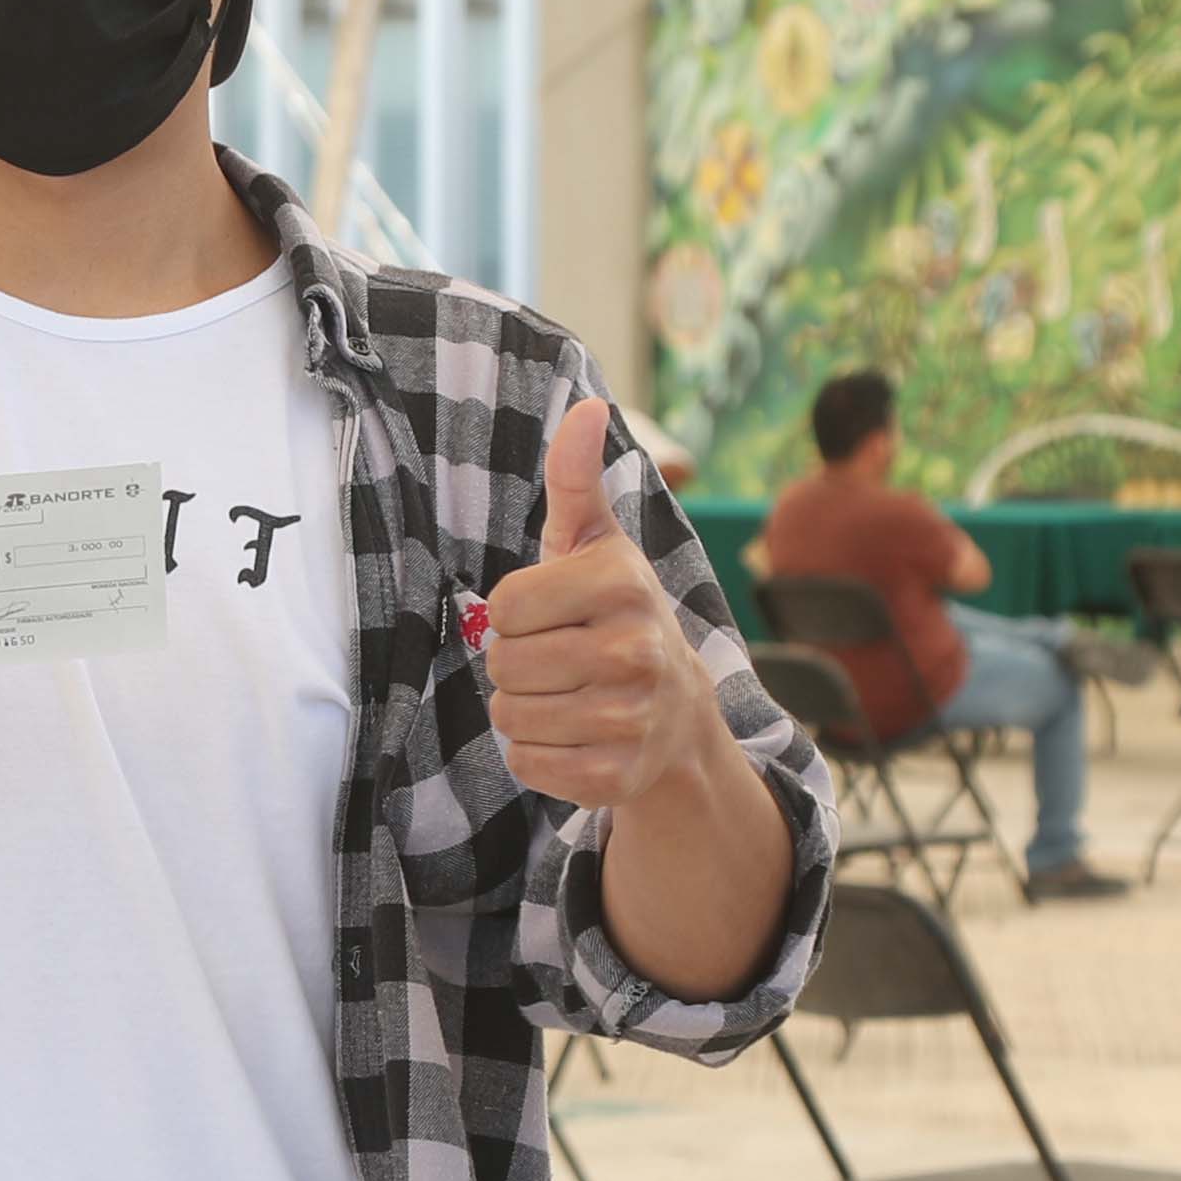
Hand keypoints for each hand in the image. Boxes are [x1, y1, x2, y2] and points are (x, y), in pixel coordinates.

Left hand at [480, 401, 724, 810]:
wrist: (678, 713)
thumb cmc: (614, 615)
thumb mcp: (595, 542)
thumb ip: (576, 476)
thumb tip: (587, 404)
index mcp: (622, 583)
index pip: (502, 607)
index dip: (513, 613)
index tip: (552, 613)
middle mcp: (636, 651)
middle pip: (503, 664)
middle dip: (516, 663)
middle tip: (559, 658)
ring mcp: (631, 719)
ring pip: (510, 718)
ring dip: (522, 710)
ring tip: (566, 695)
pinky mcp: (617, 775)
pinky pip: (527, 765)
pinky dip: (535, 754)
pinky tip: (573, 735)